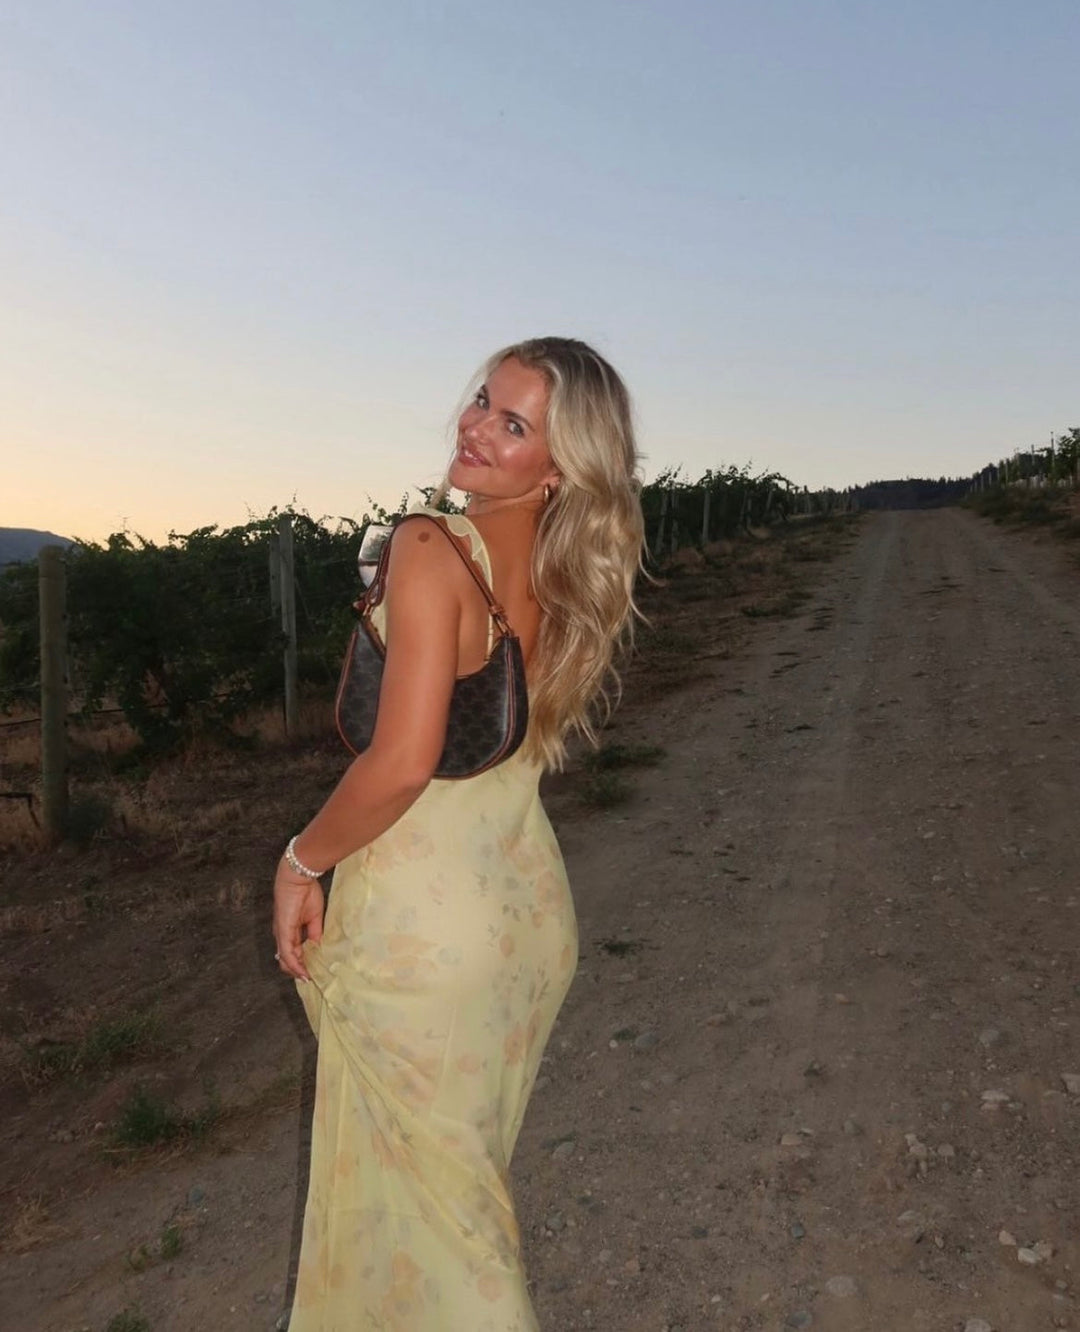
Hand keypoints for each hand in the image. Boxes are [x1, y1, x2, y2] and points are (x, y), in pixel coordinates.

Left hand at [273, 860, 324, 981]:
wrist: (298, 878)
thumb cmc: (306, 892)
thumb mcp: (315, 916)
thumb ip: (315, 933)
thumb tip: (319, 947)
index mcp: (289, 929)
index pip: (293, 951)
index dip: (302, 962)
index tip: (313, 971)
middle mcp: (283, 934)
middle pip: (287, 959)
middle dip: (298, 970)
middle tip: (311, 978)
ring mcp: (282, 934)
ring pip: (285, 960)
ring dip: (297, 971)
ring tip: (309, 979)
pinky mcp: (283, 933)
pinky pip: (287, 954)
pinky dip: (295, 965)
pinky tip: (304, 973)